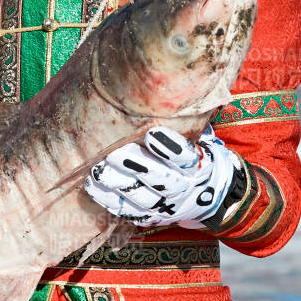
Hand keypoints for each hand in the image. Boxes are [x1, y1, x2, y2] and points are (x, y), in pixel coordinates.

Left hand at [84, 126, 243, 229]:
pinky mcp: (151, 217)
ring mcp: (167, 206)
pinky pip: (129, 212)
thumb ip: (180, 120)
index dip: (170, 147)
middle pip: (161, 179)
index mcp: (197, 164)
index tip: (152, 133)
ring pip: (142, 198)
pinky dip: (109, 200)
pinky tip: (93, 186)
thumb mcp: (195, 137)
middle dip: (136, 165)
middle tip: (113, 152)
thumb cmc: (190, 153)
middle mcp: (184, 187)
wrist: (207, 192)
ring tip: (97, 170)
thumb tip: (161, 82)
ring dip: (117, 184)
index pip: (186, 157)